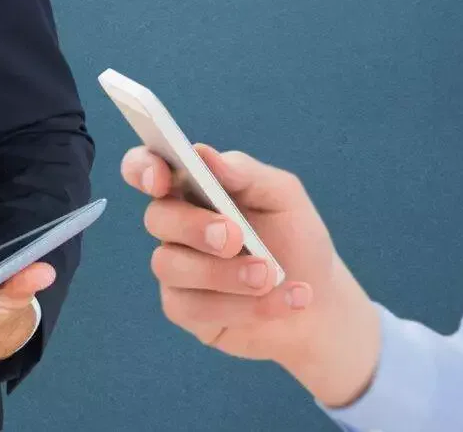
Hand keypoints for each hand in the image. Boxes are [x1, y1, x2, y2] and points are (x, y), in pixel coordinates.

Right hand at [121, 143, 380, 407]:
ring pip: (171, 266)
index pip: (145, 168)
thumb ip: (244, 172)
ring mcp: (176, 268)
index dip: (142, 168)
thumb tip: (202, 153)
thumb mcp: (283, 197)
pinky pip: (193, 308)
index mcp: (192, 187)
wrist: (320, 303)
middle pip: (156, 218)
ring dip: (225, 273)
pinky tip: (285, 300)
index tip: (159, 179)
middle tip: (235, 238)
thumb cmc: (295, 239)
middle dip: (194, 227)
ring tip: (272, 276)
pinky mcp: (183, 309)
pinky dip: (244, 305)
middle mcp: (176, 225)